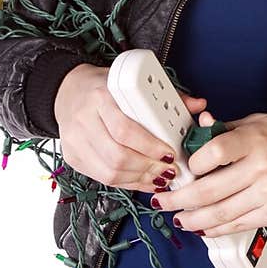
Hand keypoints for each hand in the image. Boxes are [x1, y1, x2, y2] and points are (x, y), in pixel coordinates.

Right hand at [54, 63, 208, 193]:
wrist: (68, 91)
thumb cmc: (106, 87)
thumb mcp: (133, 84)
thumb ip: (167, 95)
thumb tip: (198, 105)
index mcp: (100, 96)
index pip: (124, 129)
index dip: (150, 146)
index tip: (170, 152)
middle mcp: (83, 120)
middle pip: (117, 155)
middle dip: (148, 167)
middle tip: (169, 169)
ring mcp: (74, 141)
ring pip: (109, 172)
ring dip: (140, 179)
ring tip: (160, 177)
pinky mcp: (72, 158)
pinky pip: (103, 178)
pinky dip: (128, 183)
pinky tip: (144, 181)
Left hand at [156, 111, 266, 236]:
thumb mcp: (257, 123)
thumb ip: (226, 130)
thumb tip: (198, 127)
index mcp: (255, 140)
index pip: (214, 153)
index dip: (193, 164)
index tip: (184, 168)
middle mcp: (262, 167)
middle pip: (211, 189)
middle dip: (180, 199)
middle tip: (163, 201)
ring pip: (221, 213)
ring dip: (193, 219)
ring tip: (178, 219)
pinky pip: (238, 224)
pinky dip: (217, 228)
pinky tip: (203, 227)